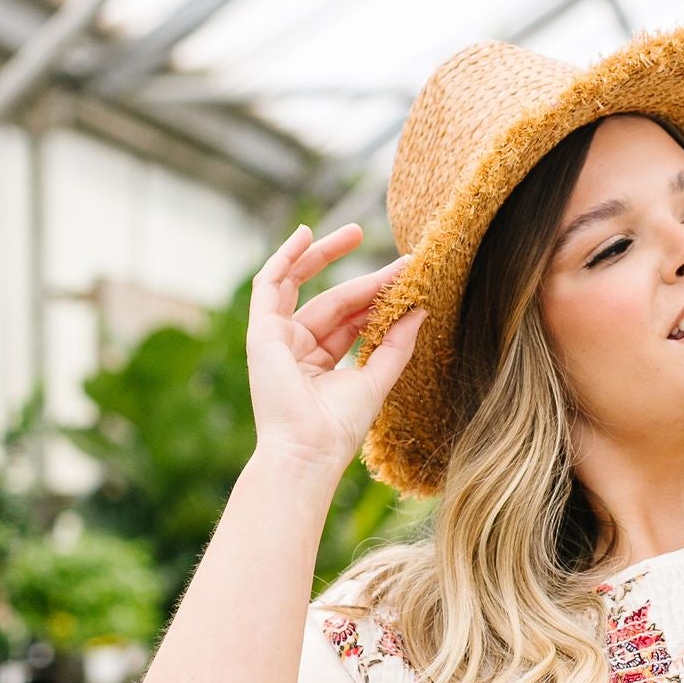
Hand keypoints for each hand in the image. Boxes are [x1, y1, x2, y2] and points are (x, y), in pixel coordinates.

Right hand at [244, 223, 422, 478]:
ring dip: (324, 255)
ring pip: (303, 285)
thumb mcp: (376, 379)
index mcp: (320, 362)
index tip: (411, 277)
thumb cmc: (338, 428)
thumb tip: (421, 309)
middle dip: (365, 278)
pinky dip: (285, 257)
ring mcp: (277, 338)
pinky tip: (304, 234)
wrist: (308, 450)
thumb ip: (395, 344)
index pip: (353, 319)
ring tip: (356, 231)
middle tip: (400, 258)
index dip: (380, 297)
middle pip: (333, 300)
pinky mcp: (262, 331)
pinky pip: (269, 284)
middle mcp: (296, 348)